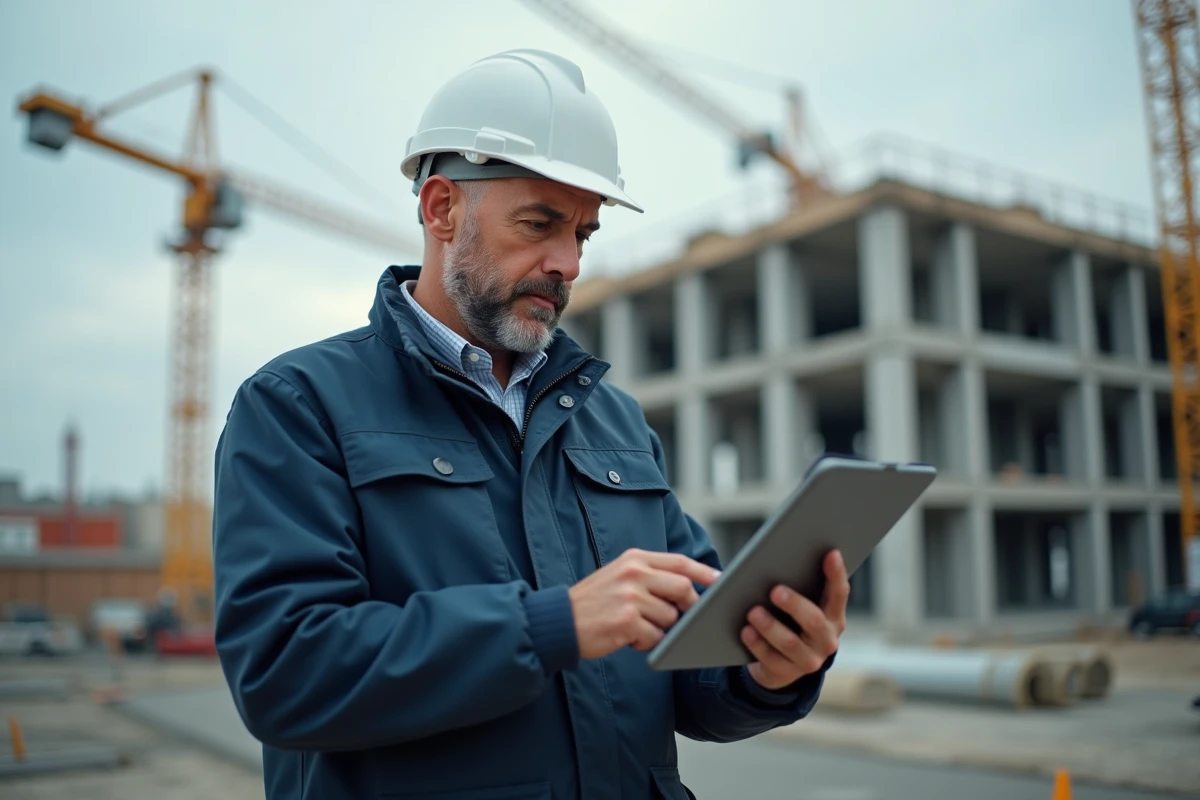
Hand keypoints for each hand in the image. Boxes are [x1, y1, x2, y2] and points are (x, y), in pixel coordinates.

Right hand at [568, 548, 720, 658]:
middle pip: (682, 589)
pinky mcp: (626, 621)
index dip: (703, 572)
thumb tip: (687, 587)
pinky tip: (627, 637)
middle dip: (687, 607)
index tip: (720, 580)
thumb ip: (650, 575)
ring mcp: (630, 597)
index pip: (679, 562)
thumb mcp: (619, 575)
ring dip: (659, 628)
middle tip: (679, 618)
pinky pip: (655, 637)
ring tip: (636, 627)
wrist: (559, 621)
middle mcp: (634, 574)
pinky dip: (645, 642)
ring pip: (670, 617)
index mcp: (634, 559)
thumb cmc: (593, 601)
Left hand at [742, 549, 848, 690]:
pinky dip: (757, 644)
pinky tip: (746, 632)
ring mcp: (809, 659)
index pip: (839, 593)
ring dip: (770, 626)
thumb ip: (785, 582)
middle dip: (795, 604)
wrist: (779, 664)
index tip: (831, 553)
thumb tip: (741, 565)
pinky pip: (771, 659)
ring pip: (790, 642)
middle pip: (814, 620)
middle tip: (775, 590)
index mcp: (833, 616)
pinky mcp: (787, 673)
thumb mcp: (793, 604)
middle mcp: (827, 639)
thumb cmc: (786, 621)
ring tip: (752, 612)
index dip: (836, 573)